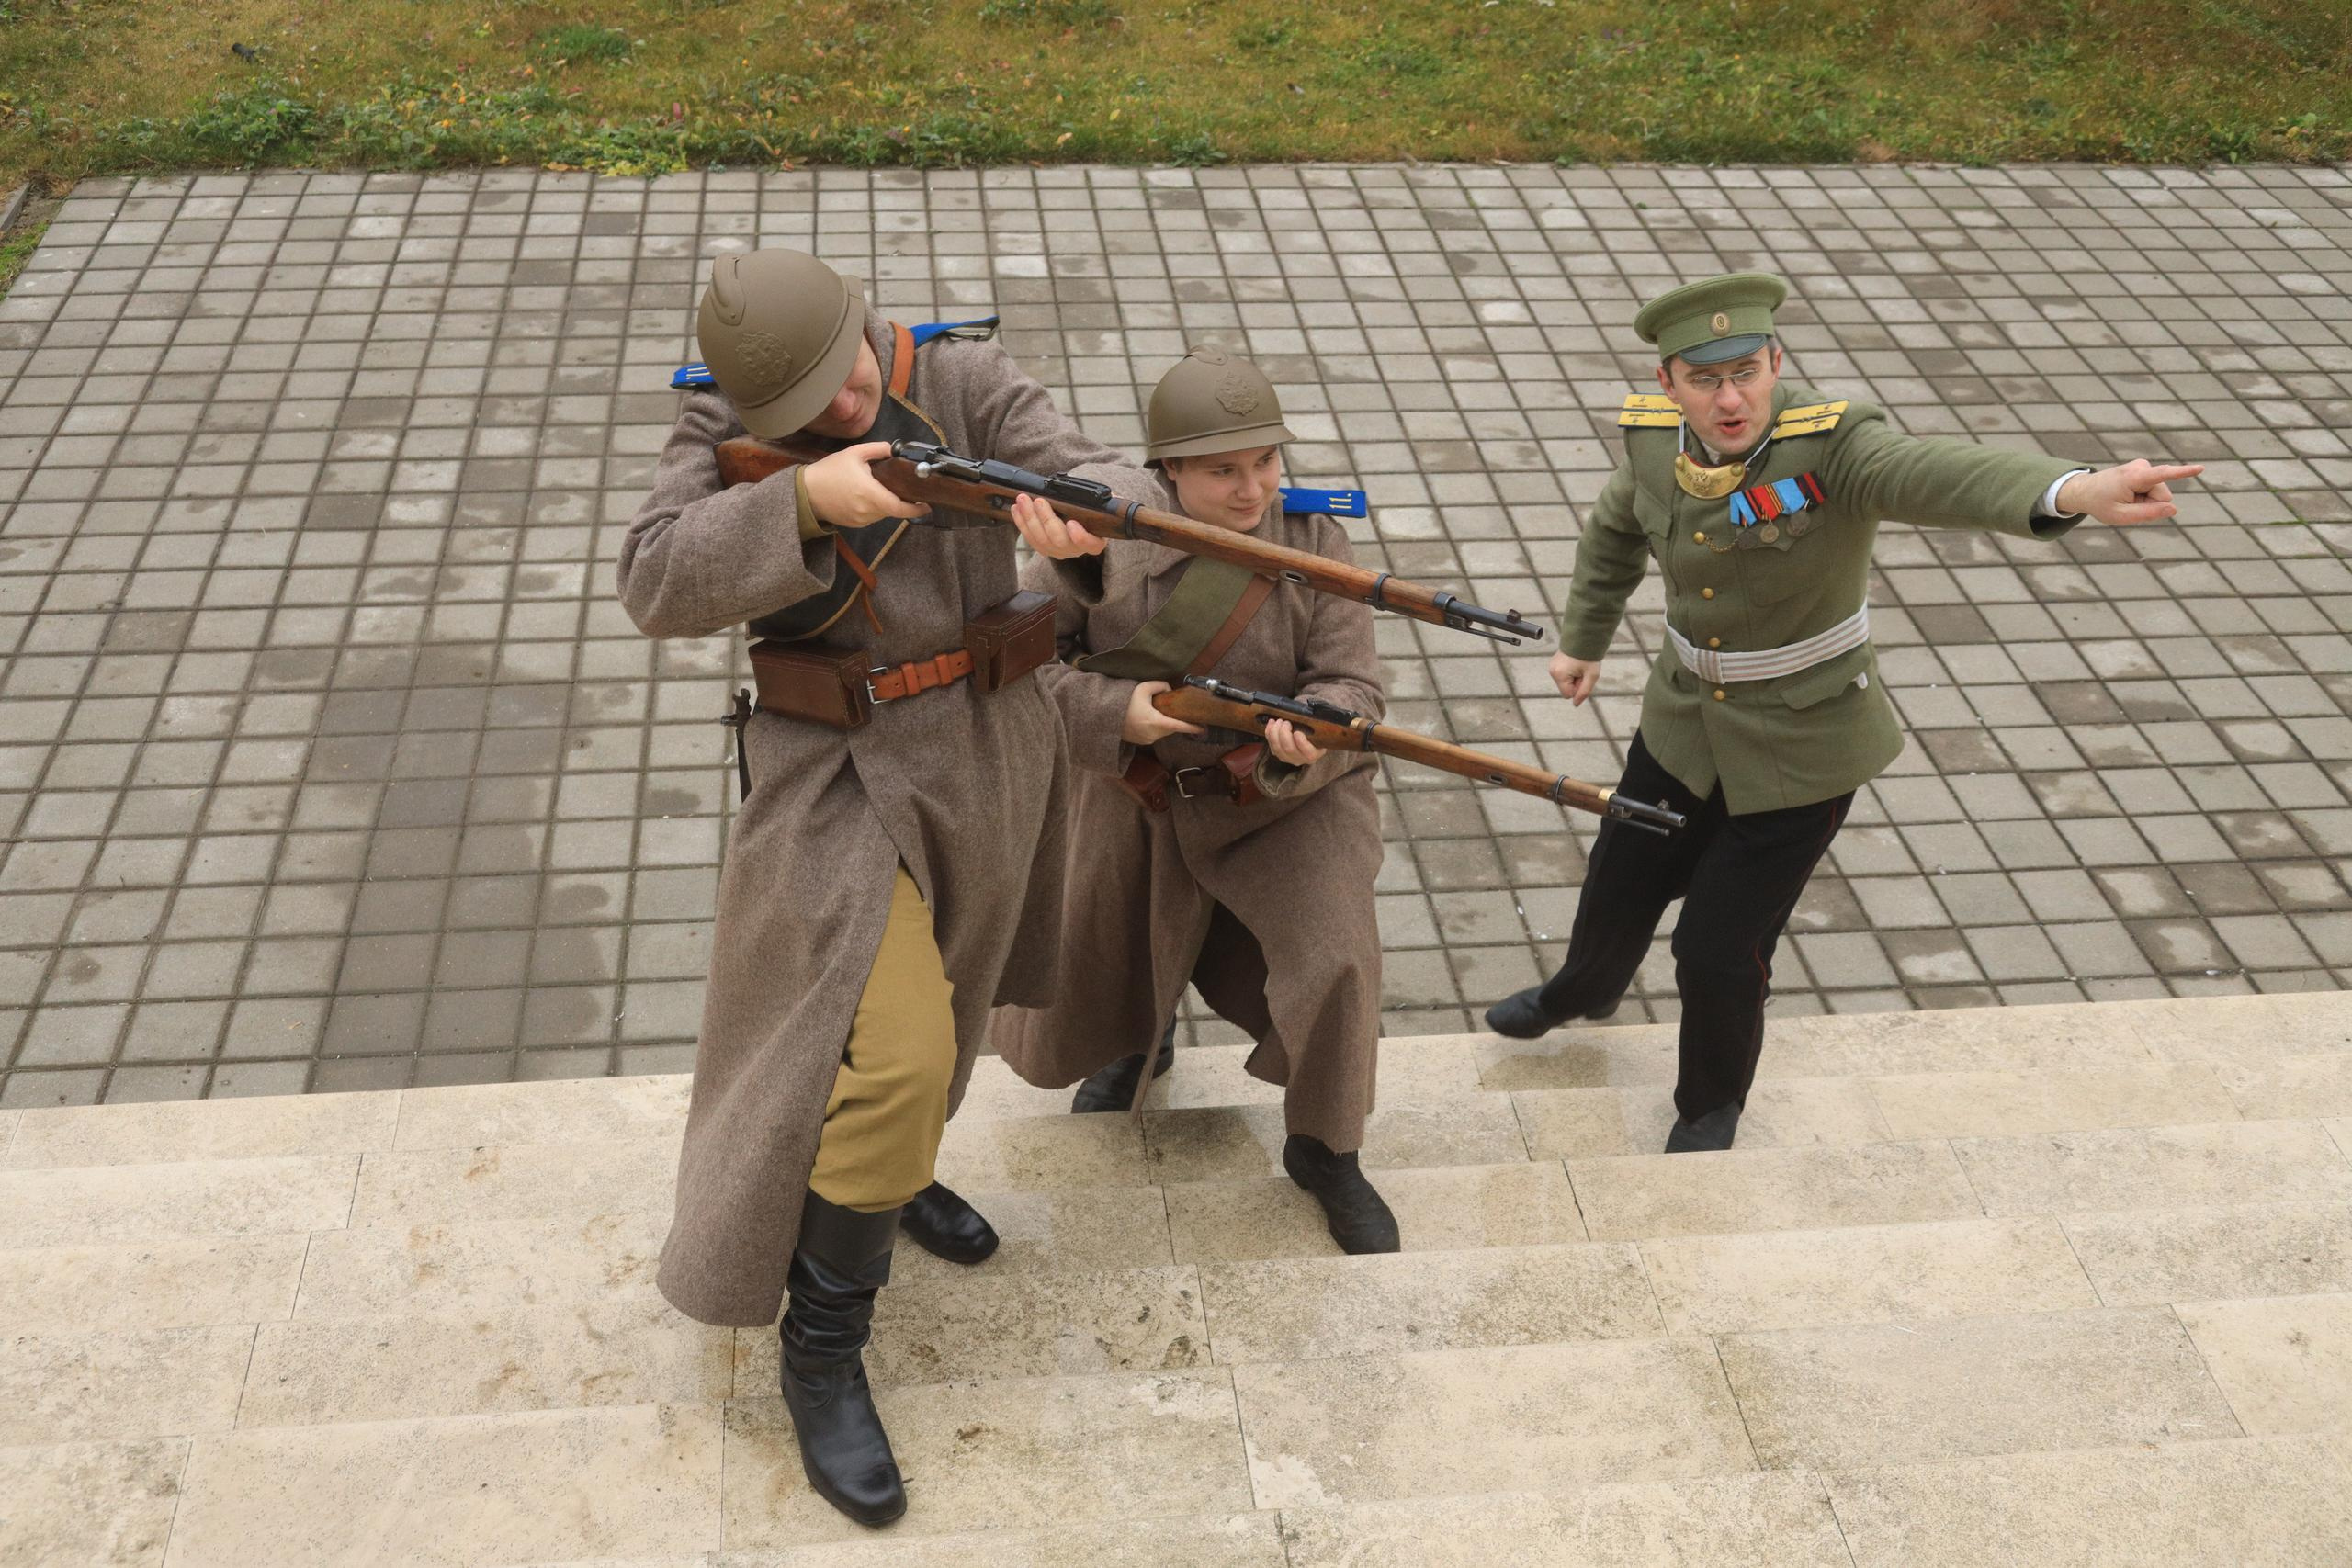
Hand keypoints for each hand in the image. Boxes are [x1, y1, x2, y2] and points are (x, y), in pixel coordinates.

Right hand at [801, 441, 928, 529]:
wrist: (805, 492)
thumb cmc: (829, 471)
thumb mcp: (854, 453)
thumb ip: (878, 450)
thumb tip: (896, 450)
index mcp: (870, 494)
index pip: (899, 507)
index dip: (915, 509)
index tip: (926, 505)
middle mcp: (868, 511)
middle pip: (892, 509)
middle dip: (898, 499)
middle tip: (899, 486)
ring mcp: (861, 520)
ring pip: (882, 513)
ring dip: (884, 503)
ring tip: (875, 487)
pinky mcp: (854, 524)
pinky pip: (871, 517)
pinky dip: (873, 508)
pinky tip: (862, 496)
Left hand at [1009, 493, 1104, 558]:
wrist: (1081, 517)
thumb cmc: (1092, 510)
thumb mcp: (1100, 505)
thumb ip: (1102, 502)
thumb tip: (1102, 496)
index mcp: (1095, 541)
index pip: (1091, 544)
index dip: (1081, 536)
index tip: (1072, 523)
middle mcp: (1076, 550)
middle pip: (1059, 540)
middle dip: (1046, 519)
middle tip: (1039, 500)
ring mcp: (1059, 551)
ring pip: (1041, 540)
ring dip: (1029, 518)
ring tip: (1022, 500)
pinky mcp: (1044, 549)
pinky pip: (1031, 539)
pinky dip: (1021, 523)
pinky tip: (1016, 509)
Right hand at [1121, 681, 1204, 745]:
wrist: (1105, 716)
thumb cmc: (1125, 703)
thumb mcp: (1143, 688)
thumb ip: (1160, 686)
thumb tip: (1169, 690)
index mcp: (1156, 722)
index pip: (1178, 726)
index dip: (1192, 728)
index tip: (1203, 729)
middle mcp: (1153, 734)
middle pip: (1171, 728)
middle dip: (1174, 720)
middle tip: (1174, 710)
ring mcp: (1147, 740)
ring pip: (1163, 732)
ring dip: (1163, 723)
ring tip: (1156, 711)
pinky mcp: (1142, 742)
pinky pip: (1154, 734)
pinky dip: (1155, 727)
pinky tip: (1147, 718)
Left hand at [1263, 718, 1323, 766]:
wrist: (1307, 739)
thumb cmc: (1313, 733)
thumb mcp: (1317, 730)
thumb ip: (1313, 726)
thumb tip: (1305, 717)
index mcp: (1314, 753)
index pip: (1309, 753)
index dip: (1301, 743)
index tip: (1297, 732)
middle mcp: (1301, 759)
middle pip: (1289, 749)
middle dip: (1284, 733)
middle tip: (1286, 722)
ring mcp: (1288, 758)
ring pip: (1277, 749)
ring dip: (1275, 732)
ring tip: (1278, 721)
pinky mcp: (1278, 754)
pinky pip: (1270, 746)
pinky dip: (1269, 733)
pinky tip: (1271, 723)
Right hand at [1550, 652, 1600, 705]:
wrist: (1584, 637)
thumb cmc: (1589, 656)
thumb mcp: (1592, 676)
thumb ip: (1584, 692)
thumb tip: (1575, 704)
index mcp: (1559, 675)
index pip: (1568, 694)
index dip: (1578, 688)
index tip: (1583, 676)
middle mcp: (1552, 671)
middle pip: (1565, 688)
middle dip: (1575, 682)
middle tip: (1583, 670)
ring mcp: (1551, 666)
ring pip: (1564, 682)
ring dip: (1573, 677)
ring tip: (1579, 665)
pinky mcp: (1553, 663)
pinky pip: (1563, 675)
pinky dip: (1570, 672)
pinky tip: (1575, 662)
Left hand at [2058, 459, 2204, 526]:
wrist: (2085, 490)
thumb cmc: (2100, 504)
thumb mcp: (2120, 516)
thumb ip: (2147, 514)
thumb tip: (2173, 509)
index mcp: (2134, 477)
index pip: (2163, 474)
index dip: (2183, 472)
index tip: (2201, 468)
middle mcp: (2141, 467)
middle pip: (2162, 495)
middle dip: (2149, 504)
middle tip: (2126, 504)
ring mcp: (2143, 466)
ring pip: (2159, 494)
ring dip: (2144, 501)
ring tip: (2125, 498)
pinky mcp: (2145, 469)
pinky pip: (2154, 490)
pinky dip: (2143, 496)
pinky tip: (2128, 494)